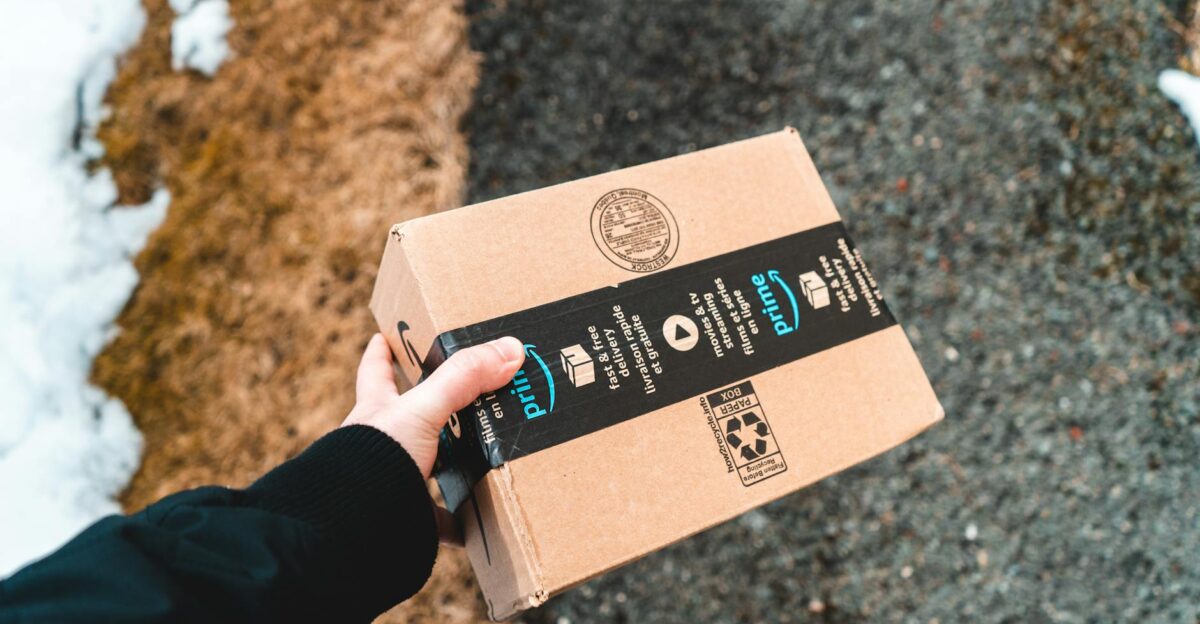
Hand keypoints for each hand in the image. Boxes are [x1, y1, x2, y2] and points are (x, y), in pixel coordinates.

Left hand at [342, 333, 524, 543]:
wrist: (356, 525)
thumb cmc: (375, 458)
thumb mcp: (422, 408)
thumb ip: (463, 378)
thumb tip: (510, 348)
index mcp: (378, 412)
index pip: (376, 372)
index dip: (381, 352)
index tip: (384, 337)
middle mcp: (382, 445)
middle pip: (407, 421)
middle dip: (433, 412)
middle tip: (465, 400)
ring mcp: (392, 481)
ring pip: (426, 469)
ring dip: (452, 467)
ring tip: (485, 460)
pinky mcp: (406, 516)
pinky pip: (438, 520)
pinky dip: (459, 523)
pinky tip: (479, 525)